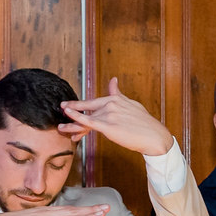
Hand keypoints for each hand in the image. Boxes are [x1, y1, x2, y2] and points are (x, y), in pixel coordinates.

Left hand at [58, 77, 172, 155]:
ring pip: (86, 119)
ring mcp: (109, 114)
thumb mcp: (131, 104)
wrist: (154, 136)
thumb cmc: (144, 123)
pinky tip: (67, 117)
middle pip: (87, 107)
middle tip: (61, 107)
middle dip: (72, 107)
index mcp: (115, 99)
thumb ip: (118, 93)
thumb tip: (113, 80)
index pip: (95, 102)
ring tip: (61, 127)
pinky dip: (76, 118)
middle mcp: (110, 104)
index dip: (82, 106)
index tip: (72, 105)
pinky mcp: (108, 126)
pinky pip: (88, 122)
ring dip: (72, 124)